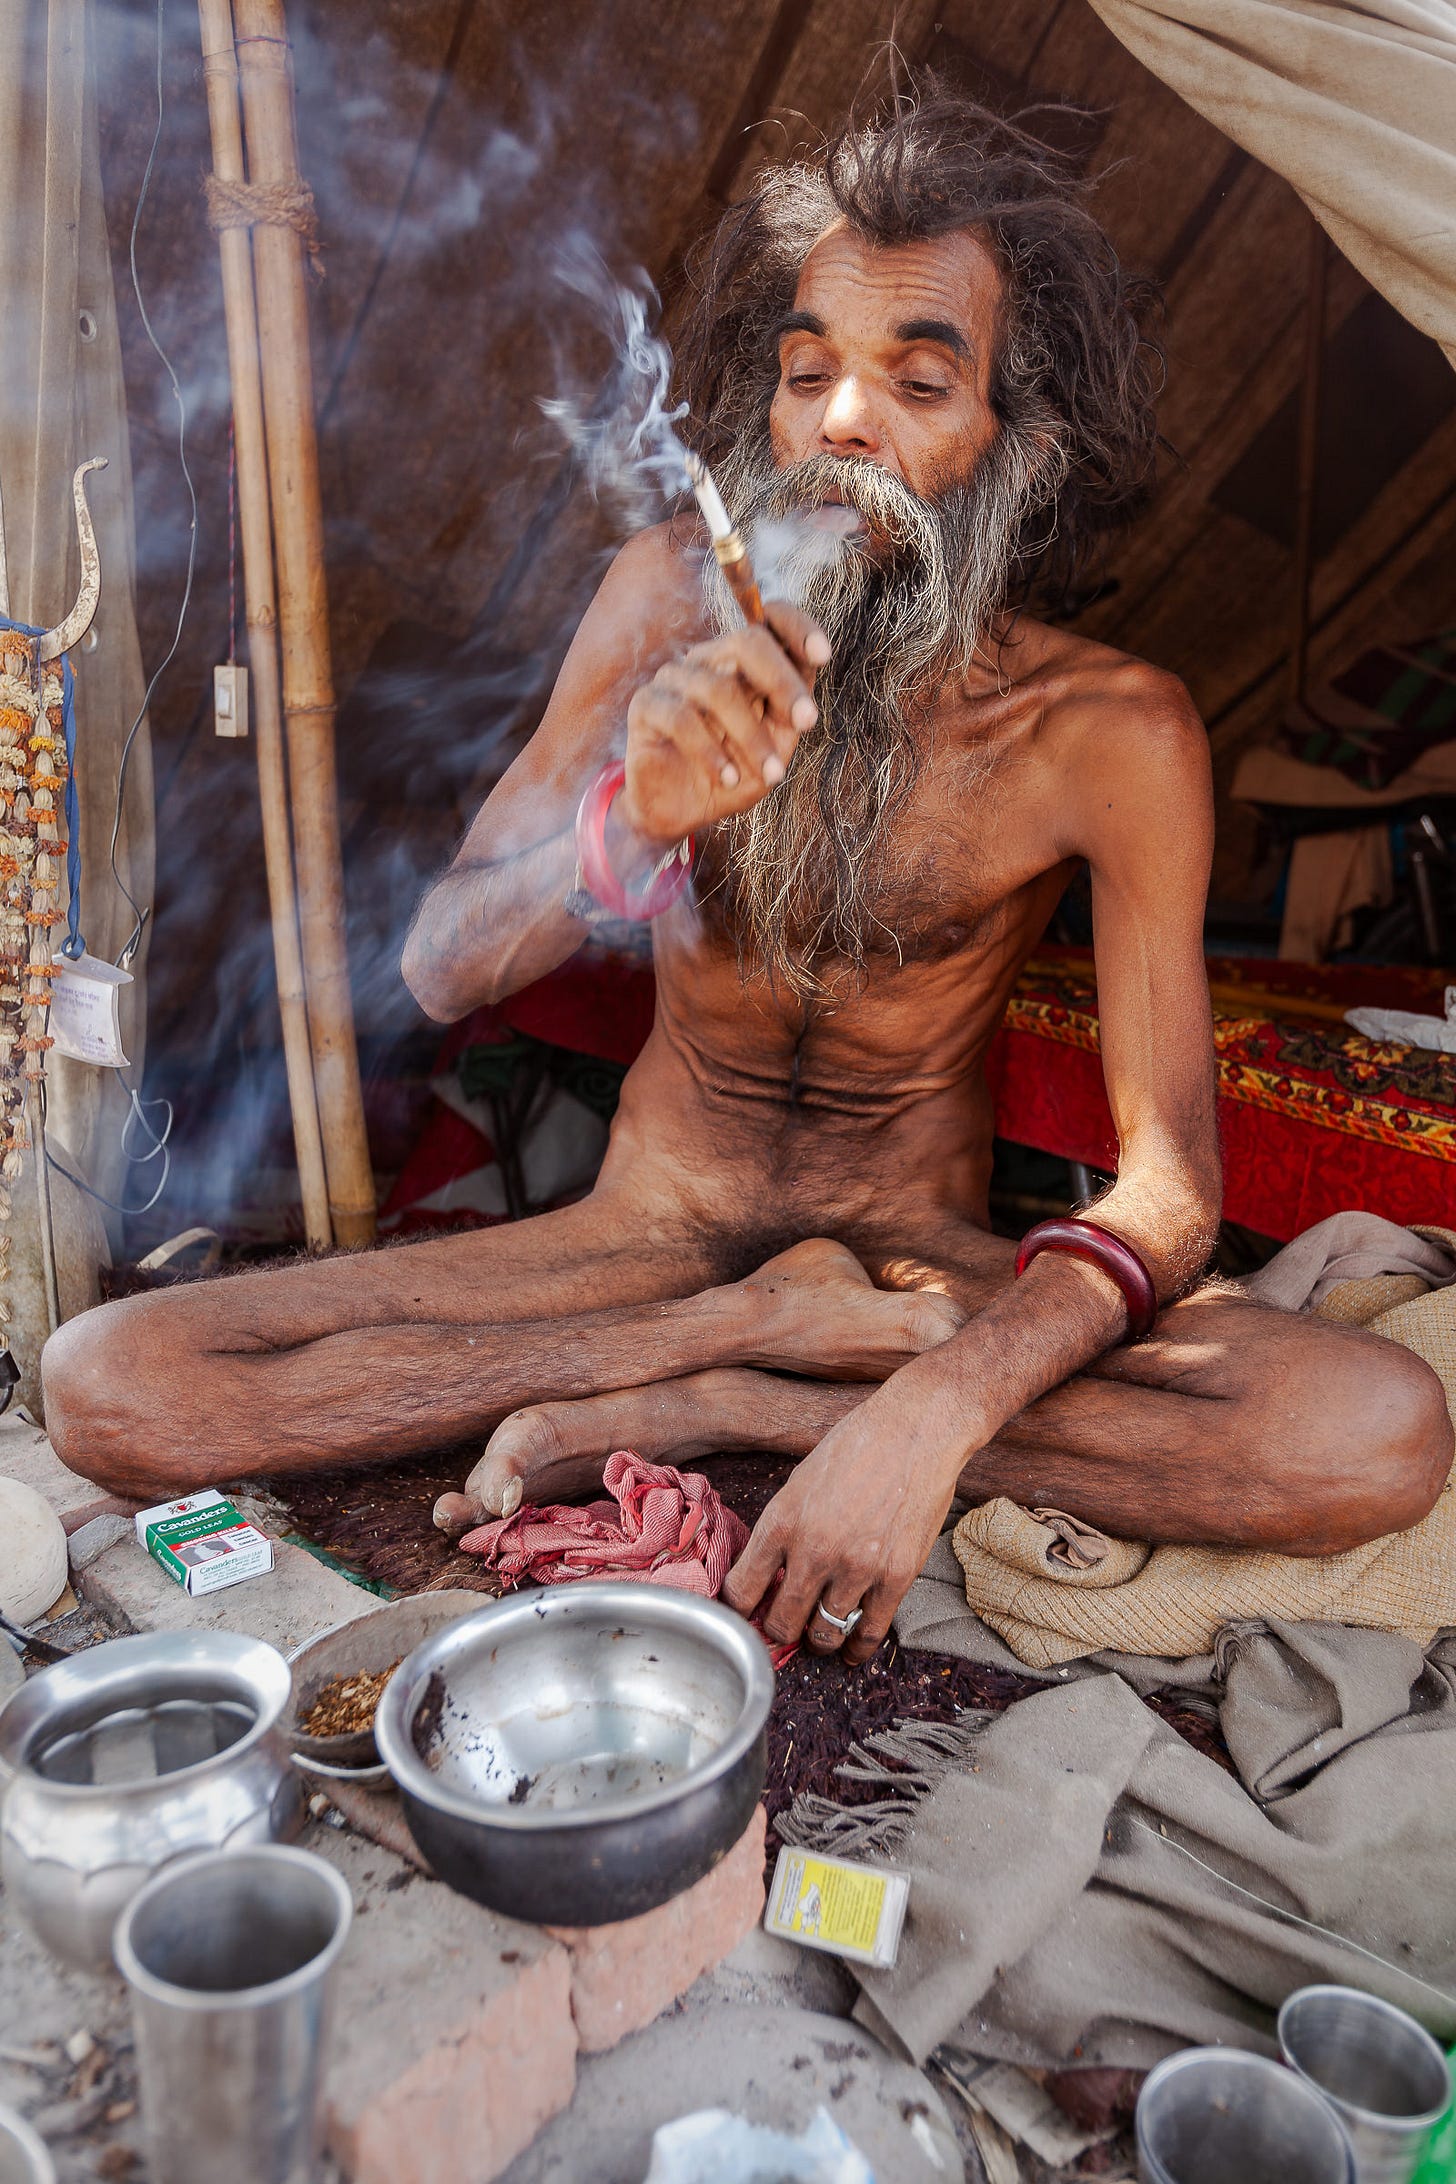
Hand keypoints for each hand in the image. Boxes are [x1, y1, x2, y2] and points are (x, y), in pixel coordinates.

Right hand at [621, 603, 829, 846]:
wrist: (681, 813)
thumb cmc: (732, 774)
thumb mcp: (775, 746)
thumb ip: (790, 710)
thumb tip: (809, 668)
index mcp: (743, 664)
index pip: (768, 620)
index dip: (797, 628)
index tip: (823, 655)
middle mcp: (708, 661)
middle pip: (746, 643)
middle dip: (782, 682)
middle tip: (807, 722)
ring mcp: (674, 679)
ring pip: (719, 690)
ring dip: (751, 738)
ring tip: (770, 776)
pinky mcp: (646, 705)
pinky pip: (682, 719)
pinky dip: (710, 753)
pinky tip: (726, 778)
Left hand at [721, 1385, 966, 1664]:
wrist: (916, 1431)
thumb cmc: (856, 1445)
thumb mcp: (800, 1481)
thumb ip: (783, 1527)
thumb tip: (768, 1570)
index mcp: (781, 1522)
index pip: (741, 1590)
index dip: (739, 1611)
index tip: (745, 1613)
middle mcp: (814, 1551)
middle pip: (780, 1623)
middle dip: (776, 1632)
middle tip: (781, 1629)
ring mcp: (857, 1568)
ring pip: (823, 1635)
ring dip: (816, 1641)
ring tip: (817, 1636)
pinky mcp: (896, 1578)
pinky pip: (869, 1633)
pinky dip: (856, 1650)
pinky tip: (851, 1651)